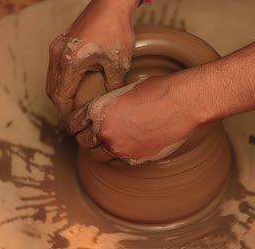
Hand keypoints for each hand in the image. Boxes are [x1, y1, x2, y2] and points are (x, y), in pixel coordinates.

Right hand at [46, 0, 141, 119]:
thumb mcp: (117, 64)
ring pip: (53, 79)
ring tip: (75, 107)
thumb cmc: (116, 30)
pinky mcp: (62, 42)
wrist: (112, 3)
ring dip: (61, 94)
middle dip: (63, 107)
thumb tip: (107, 105)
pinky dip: (62, 81)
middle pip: (52, 91)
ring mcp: (57, 47)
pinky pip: (56, 68)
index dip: (67, 115)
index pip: (61, 98)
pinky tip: (76, 87)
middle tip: (76, 119)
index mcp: (69, 63)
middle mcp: (57, 55)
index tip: (75, 125)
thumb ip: (111, 88)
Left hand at [68, 75, 197, 164]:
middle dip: (86, 137)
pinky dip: (116, 157)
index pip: (73, 123)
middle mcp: (104, 132)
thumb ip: (108, 106)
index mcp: (97, 110)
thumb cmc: (156, 91)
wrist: (181, 103)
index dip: (75, 124)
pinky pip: (116, 163)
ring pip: (98, 156)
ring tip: (106, 143)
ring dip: (100, 149)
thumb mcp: (123, 92)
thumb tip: (103, 115)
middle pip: (83, 141)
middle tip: (92, 134)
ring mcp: (118, 148)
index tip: (78, 125)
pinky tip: (122, 149)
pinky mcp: (134, 159)